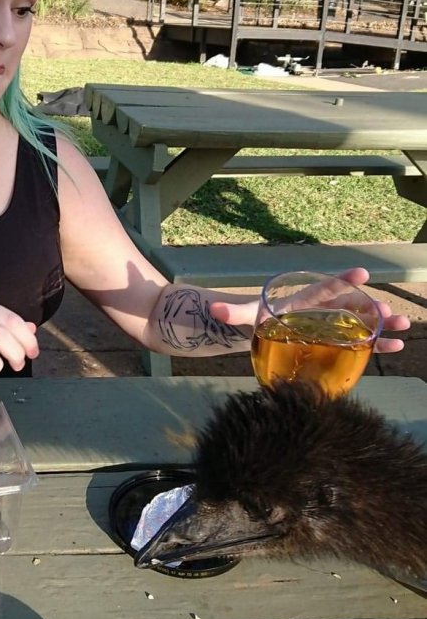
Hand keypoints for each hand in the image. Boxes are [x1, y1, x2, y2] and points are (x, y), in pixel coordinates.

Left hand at [208, 268, 409, 354]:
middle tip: (390, 311)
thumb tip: (214, 309)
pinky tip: (397, 346)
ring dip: (381, 324)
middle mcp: (321, 311)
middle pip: (350, 306)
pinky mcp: (334, 343)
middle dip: (370, 308)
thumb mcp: (245, 316)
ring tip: (404, 325)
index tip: (362, 272)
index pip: (324, 289)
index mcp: (302, 301)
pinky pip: (359, 343)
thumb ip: (233, 313)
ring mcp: (330, 326)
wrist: (257, 331)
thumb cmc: (254, 318)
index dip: (342, 281)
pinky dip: (377, 344)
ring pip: (360, 323)